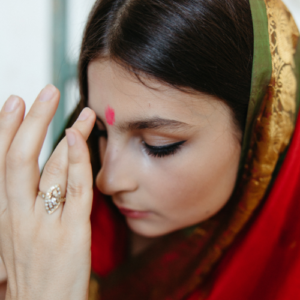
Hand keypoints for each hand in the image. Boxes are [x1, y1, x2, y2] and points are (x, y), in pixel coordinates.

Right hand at [0, 85, 95, 299]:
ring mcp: (43, 224)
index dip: (5, 130)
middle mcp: (18, 214)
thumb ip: (25, 206)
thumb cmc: (34, 274)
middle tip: (46, 91)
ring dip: (67, 135)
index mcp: (5, 213)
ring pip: (50, 169)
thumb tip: (37, 180)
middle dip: (32, 121)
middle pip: (19, 157)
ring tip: (84, 113)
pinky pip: (74, 191)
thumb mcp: (18, 237)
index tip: (14, 102)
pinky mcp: (69, 234)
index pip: (2, 163)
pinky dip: (76, 162)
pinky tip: (80, 140)